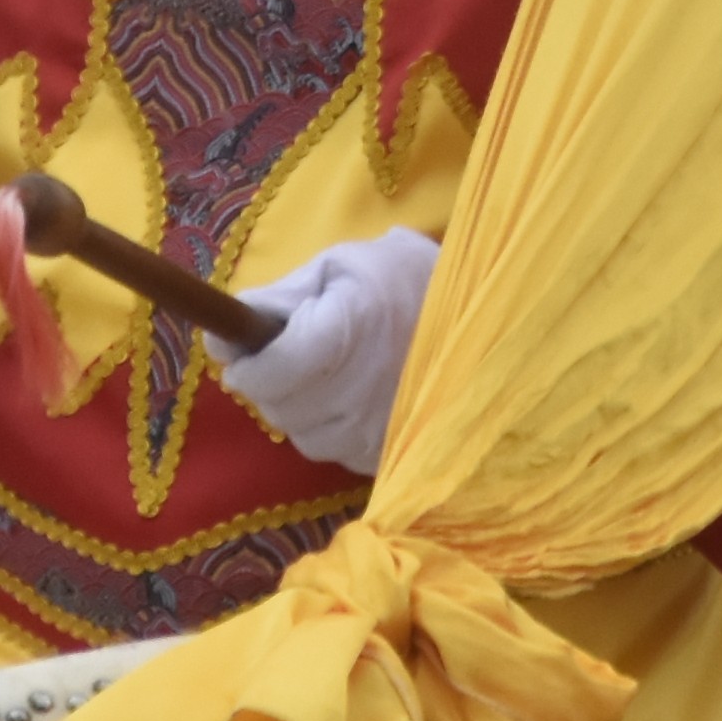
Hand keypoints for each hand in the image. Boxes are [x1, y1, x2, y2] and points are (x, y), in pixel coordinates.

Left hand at [220, 228, 435, 473]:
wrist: (491, 320)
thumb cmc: (412, 280)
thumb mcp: (346, 264)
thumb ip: (284, 295)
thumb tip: (230, 327)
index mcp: (345, 332)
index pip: (269, 373)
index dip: (246, 367)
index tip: (239, 353)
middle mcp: (358, 394)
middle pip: (280, 407)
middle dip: (269, 383)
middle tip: (284, 356)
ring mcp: (376, 432)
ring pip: (303, 435)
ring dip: (298, 408)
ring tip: (323, 376)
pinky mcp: (390, 456)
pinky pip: (335, 452)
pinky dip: (330, 428)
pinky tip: (352, 398)